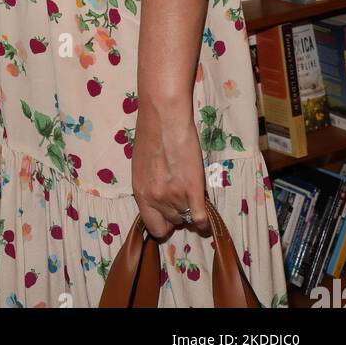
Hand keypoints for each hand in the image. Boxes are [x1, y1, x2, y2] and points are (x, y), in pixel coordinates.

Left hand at [131, 105, 208, 240]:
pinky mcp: (193, 189)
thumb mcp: (143, 166)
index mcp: (141, 193)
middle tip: (183, 195)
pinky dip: (205, 220)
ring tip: (192, 190)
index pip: (153, 227)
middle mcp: (156, 199)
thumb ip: (151, 185)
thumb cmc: (151, 134)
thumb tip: (161, 196)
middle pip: (173, 222)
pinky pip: (201, 219)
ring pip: (188, 218)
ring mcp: (175, 196)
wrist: (164, 117)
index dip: (164, 223)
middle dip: (179, 212)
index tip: (170, 215)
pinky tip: (204, 208)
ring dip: (191, 208)